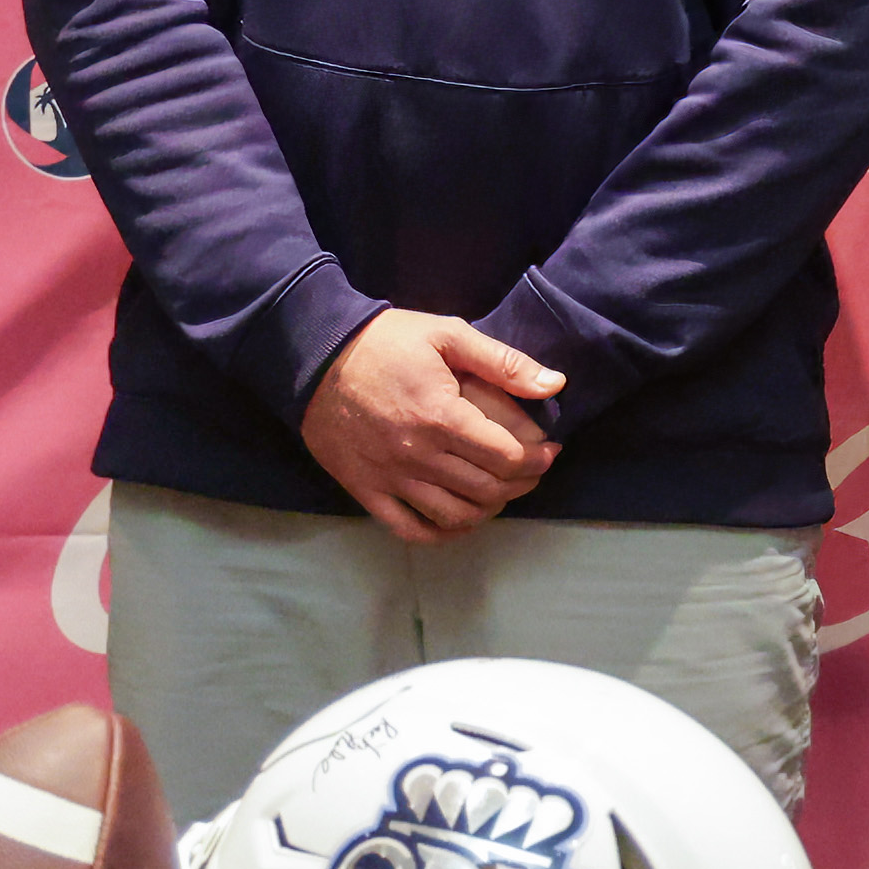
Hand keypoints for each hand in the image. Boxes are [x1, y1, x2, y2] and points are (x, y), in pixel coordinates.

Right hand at [301, 311, 560, 541]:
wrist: (313, 356)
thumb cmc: (385, 342)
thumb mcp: (447, 334)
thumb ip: (504, 362)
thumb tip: (555, 385)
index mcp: (441, 417)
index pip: (507, 457)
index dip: (538, 460)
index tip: (549, 451)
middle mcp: (417, 455)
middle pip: (487, 489)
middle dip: (521, 484)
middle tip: (531, 471)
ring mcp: (389, 478)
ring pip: (454, 515)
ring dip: (488, 510)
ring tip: (500, 492)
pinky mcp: (365, 489)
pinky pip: (409, 529)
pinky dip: (441, 534)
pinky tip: (459, 521)